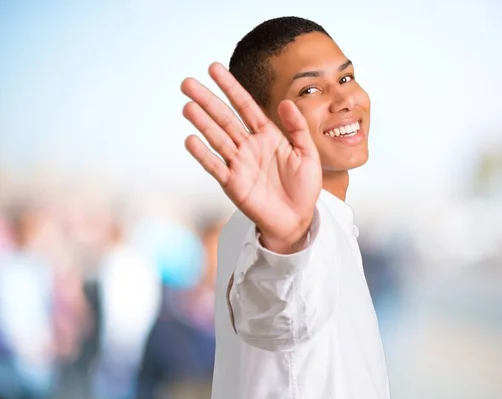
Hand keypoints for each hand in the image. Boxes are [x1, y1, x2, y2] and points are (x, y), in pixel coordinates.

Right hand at [181, 63, 321, 253]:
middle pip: (225, 118)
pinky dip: (203, 154)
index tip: (214, 68)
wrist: (298, 219)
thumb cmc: (304, 188)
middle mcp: (249, 146)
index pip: (245, 105)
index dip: (230, 87)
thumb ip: (297, 128)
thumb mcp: (308, 153)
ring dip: (202, 122)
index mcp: (267, 135)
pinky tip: (191, 139)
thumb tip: (285, 102)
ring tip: (187, 106)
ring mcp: (239, 164)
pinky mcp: (233, 184)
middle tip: (187, 83)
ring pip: (217, 138)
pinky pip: (216, 166)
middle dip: (207, 100)